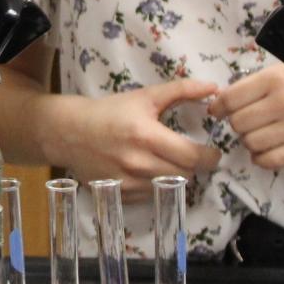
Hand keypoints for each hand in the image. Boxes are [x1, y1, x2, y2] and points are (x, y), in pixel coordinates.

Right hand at [50, 77, 221, 191]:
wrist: (69, 132)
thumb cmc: (110, 111)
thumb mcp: (145, 97)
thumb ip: (181, 91)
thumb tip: (215, 88)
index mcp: (146, 135)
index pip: (193, 157)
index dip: (210, 157)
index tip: (212, 151)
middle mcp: (138, 162)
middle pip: (187, 174)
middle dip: (194, 165)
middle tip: (191, 154)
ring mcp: (128, 182)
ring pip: (171, 187)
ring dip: (176, 175)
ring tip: (169, 161)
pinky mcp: (121, 194)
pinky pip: (153, 195)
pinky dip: (157, 185)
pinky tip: (149, 170)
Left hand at [209, 63, 283, 169]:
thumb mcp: (276, 72)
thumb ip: (248, 87)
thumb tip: (217, 105)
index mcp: (274, 79)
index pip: (230, 99)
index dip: (219, 107)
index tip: (218, 111)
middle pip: (239, 123)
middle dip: (237, 124)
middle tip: (247, 121)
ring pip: (252, 143)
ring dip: (249, 141)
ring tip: (259, 133)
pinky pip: (272, 160)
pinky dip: (261, 159)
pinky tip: (264, 150)